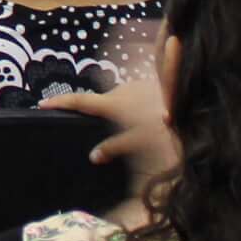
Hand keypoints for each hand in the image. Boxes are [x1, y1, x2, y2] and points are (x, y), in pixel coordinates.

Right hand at [46, 67, 176, 208]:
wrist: (199, 103)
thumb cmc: (169, 129)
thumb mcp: (140, 143)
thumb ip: (115, 147)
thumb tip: (94, 155)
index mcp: (114, 103)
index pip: (80, 101)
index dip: (59, 102)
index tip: (42, 104)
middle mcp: (124, 89)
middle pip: (102, 99)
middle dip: (94, 110)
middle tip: (90, 122)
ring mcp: (140, 84)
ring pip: (122, 97)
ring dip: (120, 108)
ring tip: (128, 123)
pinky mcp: (156, 86)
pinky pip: (139, 94)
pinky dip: (137, 104)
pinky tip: (150, 111)